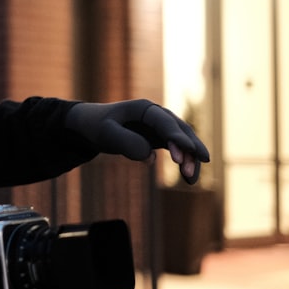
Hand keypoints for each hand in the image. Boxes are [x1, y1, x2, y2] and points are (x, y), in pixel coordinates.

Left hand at [65, 99, 209, 183]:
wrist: (91, 125)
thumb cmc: (98, 125)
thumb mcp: (105, 133)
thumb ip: (126, 142)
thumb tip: (151, 157)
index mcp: (144, 108)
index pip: (164, 121)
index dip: (176, 136)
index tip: (188, 150)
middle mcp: (157, 115)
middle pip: (180, 130)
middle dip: (190, 148)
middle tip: (196, 166)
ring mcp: (160, 127)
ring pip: (183, 141)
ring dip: (190, 158)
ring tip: (191, 180)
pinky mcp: (160, 139)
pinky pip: (178, 150)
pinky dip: (185, 162)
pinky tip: (189, 179)